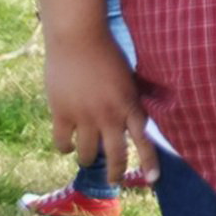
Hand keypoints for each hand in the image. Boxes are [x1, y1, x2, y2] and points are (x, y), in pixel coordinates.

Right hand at [44, 26, 157, 183]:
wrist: (78, 35)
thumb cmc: (105, 50)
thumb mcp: (127, 75)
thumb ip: (131, 97)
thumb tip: (138, 116)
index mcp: (129, 103)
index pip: (144, 139)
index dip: (149, 162)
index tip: (153, 179)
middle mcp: (110, 114)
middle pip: (116, 155)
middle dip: (115, 172)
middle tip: (113, 179)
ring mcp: (85, 116)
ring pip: (87, 155)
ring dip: (88, 158)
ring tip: (87, 156)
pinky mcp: (62, 114)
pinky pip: (63, 144)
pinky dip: (65, 148)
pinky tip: (68, 145)